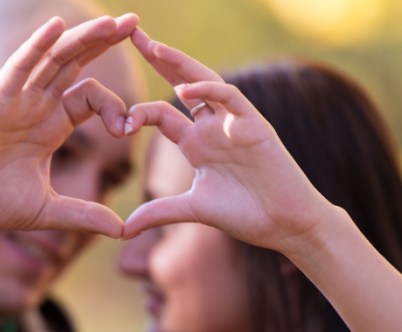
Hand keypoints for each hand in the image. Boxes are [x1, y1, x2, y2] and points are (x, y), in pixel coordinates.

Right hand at [0, 15, 137, 237]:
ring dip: (82, 39)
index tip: (127, 128)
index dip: (115, 108)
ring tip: (113, 23)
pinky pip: (18, 68)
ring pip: (54, 60)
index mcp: (52, 126)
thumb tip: (123, 230)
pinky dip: (37, 47)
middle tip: (136, 24)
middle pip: (76, 65)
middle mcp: (38, 107)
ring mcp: (17, 101)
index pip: (92, 98)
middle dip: (104, 43)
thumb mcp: (46, 211)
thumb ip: (84, 216)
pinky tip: (56, 26)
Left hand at [123, 28, 333, 252]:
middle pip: (181, 82)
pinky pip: (230, 98)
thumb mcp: (194, 210)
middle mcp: (211, 126)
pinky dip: (209, 90)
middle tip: (130, 32)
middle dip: (157, 58)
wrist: (285, 225)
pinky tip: (185, 87)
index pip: (160, 113)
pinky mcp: (254, 125)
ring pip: (204, 80)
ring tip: (154, 46)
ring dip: (180, 62)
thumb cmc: (245, 214)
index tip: (115, 120)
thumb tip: (123, 228)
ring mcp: (232, 123)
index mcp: (195, 143)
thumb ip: (160, 212)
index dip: (136, 110)